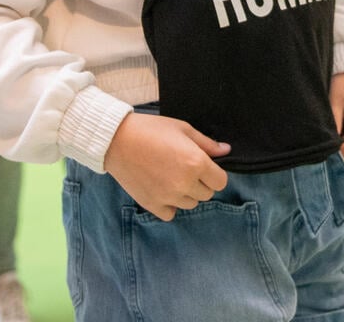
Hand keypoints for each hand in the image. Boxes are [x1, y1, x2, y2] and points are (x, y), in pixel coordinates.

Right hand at [104, 113, 230, 220]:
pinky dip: (170, 205)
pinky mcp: (151, 204)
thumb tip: (226, 151)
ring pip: (190, 204)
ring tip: (172, 177)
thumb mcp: (183, 129)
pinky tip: (163, 190)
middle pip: (206, 194)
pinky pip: (170, 213)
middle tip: (186, 169)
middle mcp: (184, 183)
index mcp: (196, 163)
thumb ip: (207, 143)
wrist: (116, 140)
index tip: (206, 167)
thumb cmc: (152, 130)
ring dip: (186, 194)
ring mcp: (168, 196)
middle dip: (201, 183)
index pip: (221, 182)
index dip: (215, 174)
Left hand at [330, 73, 343, 158]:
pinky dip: (340, 139)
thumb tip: (326, 148)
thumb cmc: (341, 87)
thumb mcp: (333, 103)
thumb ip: (331, 126)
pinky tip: (336, 126)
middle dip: (336, 145)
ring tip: (332, 123)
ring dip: (338, 142)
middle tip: (325, 128)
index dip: (336, 149)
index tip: (323, 138)